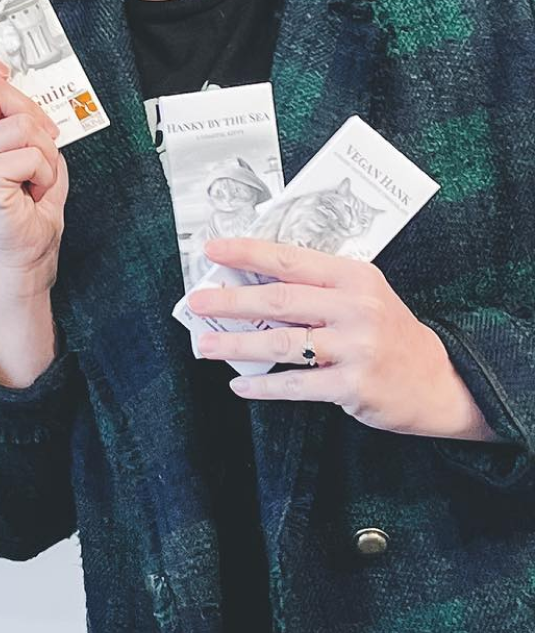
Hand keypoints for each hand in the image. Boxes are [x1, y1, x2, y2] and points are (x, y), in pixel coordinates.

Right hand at [0, 51, 67, 291]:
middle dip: (31, 112)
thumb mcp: (27, 139)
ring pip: (23, 122)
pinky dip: (44, 173)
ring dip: (44, 151)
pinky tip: (30, 189)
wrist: (27, 245)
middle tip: (35, 145)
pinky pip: (31, 154)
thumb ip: (16, 107)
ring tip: (33, 174)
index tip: (1, 73)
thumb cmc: (28, 195)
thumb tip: (19, 79)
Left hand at [188, 238, 495, 441]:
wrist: (441, 381)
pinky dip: (264, 386)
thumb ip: (316, 286)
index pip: (289, 259)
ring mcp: (355, 347)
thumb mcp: (361, 294)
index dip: (247, 253)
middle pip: (279, 300)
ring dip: (236, 346)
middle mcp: (354, 307)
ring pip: (281, 343)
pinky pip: (296, 385)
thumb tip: (250, 283)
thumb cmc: (387, 331)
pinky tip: (240, 385)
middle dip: (230, 301)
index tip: (212, 250)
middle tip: (195, 301)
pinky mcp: (354, 385)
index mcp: (352, 276)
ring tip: (205, 346)